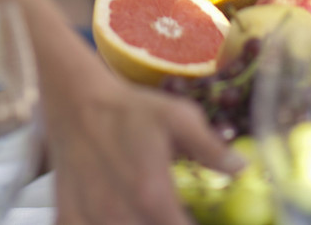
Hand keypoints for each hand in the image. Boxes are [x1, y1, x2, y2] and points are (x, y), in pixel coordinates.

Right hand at [49, 69, 240, 224]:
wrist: (76, 99)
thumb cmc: (130, 109)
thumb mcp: (177, 116)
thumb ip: (210, 147)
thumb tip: (241, 168)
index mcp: (153, 197)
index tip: (200, 219)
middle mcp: (121, 216)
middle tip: (171, 211)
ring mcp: (92, 220)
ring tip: (148, 210)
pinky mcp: (69, 219)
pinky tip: (119, 215)